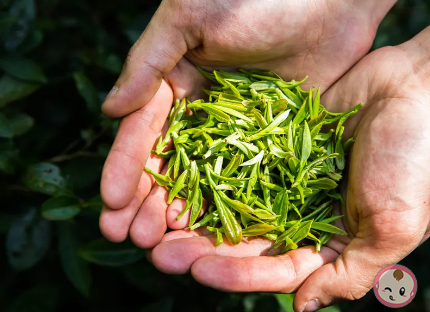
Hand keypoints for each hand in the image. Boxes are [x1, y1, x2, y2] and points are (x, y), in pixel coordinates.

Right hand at [99, 0, 396, 245]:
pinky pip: (246, 177)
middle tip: (133, 238)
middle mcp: (203, 110)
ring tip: (163, 246)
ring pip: (204, 178)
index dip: (125, 168)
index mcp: (176, 80)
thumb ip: (149, 61)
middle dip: (147, 201)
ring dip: (182, 212)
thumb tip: (109, 110)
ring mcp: (238, 130)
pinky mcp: (272, 140)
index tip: (110, 204)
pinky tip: (213, 233)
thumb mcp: (191, 15)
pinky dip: (228, 205)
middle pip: (169, 163)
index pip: (143, 131)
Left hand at [146, 46, 429, 310]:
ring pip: (235, 205)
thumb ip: (352, 273)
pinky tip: (178, 176)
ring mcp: (289, 179)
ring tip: (156, 220)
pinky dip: (212, 172)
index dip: (237, 274)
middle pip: (247, 241)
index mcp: (332, 243)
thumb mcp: (395, 228)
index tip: (198, 270)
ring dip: (198, 215)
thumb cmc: (415, 162)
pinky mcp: (279, 145)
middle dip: (203, 249)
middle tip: (158, 251)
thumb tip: (301, 306)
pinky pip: (241, 162)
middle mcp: (305, 215)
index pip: (277, 269)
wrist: (419, 90)